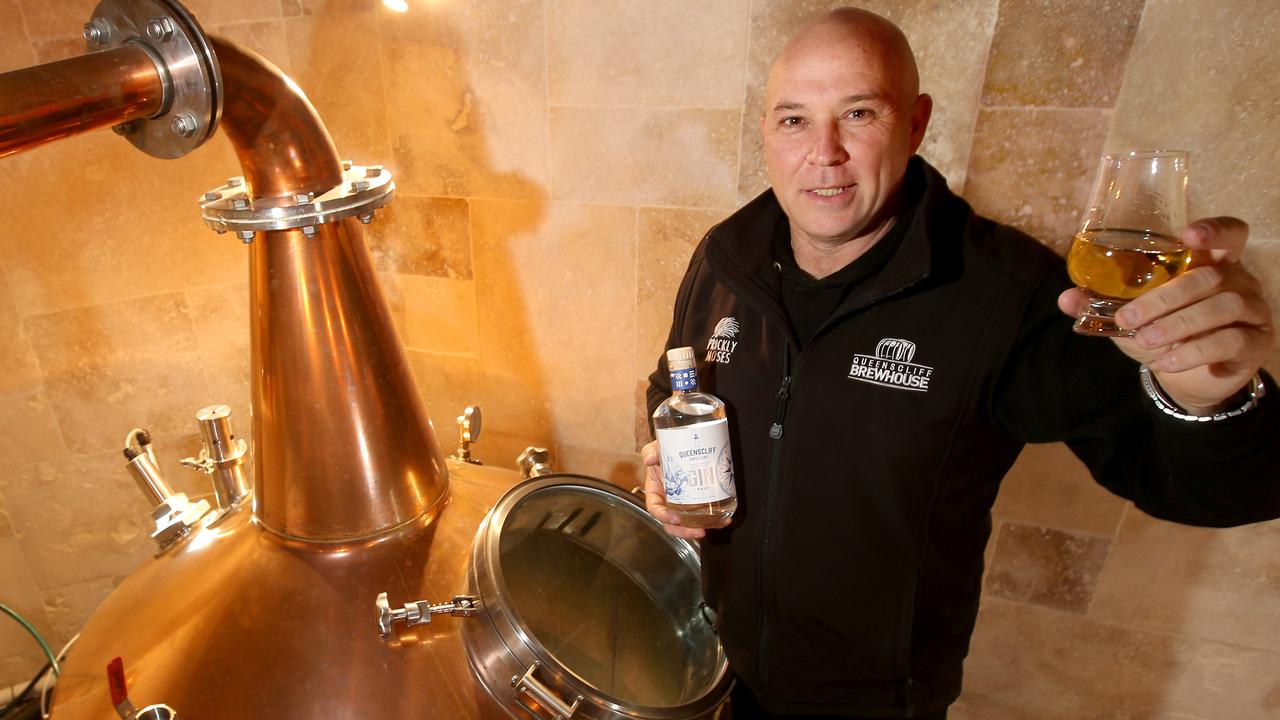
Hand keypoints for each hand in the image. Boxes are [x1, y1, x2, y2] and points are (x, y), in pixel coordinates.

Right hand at [641, 440, 727, 538]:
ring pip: (690, 523)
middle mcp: (668, 502)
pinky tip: (725, 519)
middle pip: (673, 524)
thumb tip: (650, 459)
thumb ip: (650, 452)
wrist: (679, 446)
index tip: (675, 519)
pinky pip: (704, 515)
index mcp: (655, 493)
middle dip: (686, 532)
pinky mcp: (697, 502)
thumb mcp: (655, 449)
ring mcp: (683, 504)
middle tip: (699, 530)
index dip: (664, 517)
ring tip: (718, 524)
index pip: (655, 510)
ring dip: (704, 526)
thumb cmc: (664, 452)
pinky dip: (715, 519)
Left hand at [1058, 217, 1273, 412]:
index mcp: (1211, 263)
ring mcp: (1252, 311)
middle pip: (1208, 277)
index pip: (1229, 234)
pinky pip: (1230, 341)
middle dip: (1164, 298)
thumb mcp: (1131, 317)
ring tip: (1145, 340)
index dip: (1215, 230)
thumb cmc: (1163, 333)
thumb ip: (1101, 304)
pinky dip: (1194, 351)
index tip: (1189, 235)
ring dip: (1178, 324)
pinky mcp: (1255, 343)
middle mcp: (1238, 280)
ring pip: (1222, 307)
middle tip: (1128, 319)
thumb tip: (1066, 298)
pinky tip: (1168, 361)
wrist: (1188, 379)